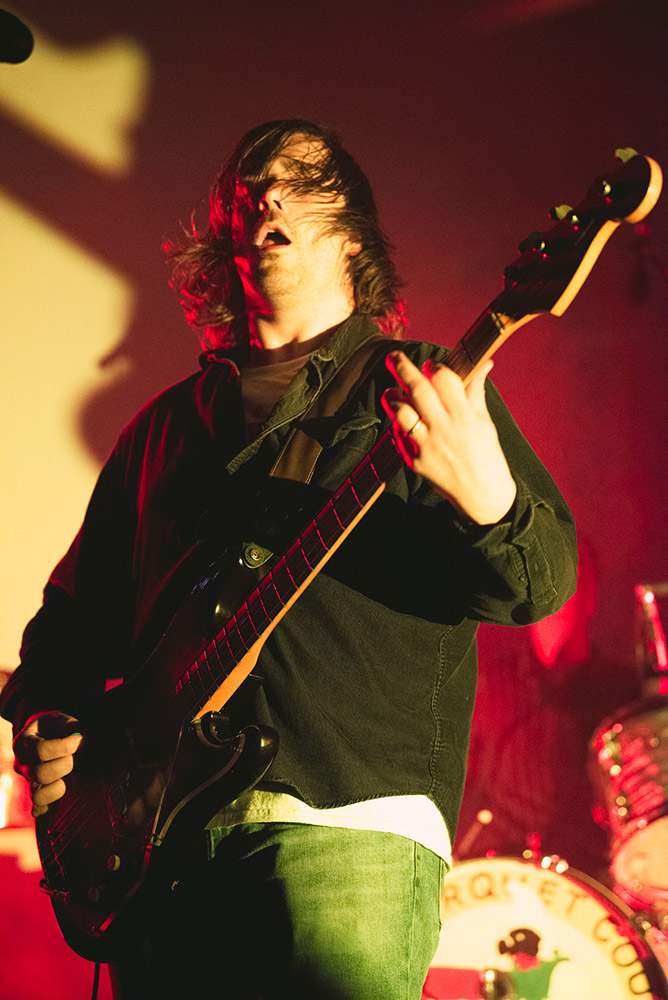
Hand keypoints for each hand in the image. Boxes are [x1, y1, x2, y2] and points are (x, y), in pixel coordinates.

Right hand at [13, 712, 82, 817]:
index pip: (41, 750)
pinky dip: (51, 808)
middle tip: (76, 756)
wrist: (49, 735)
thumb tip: (80, 740)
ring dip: (60, 786)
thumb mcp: (62, 719)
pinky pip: (40, 810)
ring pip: (38, 795)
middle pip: (40, 774)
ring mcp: (28, 781)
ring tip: (69, 774)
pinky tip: (61, 799)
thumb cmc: (56, 727)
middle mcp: (23, 764)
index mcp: (24, 742)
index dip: (64, 747)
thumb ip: (71, 726)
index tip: (79, 738)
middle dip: (65, 765)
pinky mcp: (38, 793)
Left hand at [382, 351, 516, 524]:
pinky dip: (397, 423)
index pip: (444, 380)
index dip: (434, 366)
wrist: (482, 496)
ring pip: (401, 413)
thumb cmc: (486, 457)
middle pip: (418, 390)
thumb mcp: (484, 422)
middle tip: (393, 356)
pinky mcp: (416, 461)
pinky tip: (400, 418)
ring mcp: (428, 446)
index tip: (429, 364)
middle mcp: (445, 429)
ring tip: (391, 390)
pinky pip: (399, 436)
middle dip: (403, 369)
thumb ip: (475, 392)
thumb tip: (483, 364)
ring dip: (393, 397)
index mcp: (465, 416)